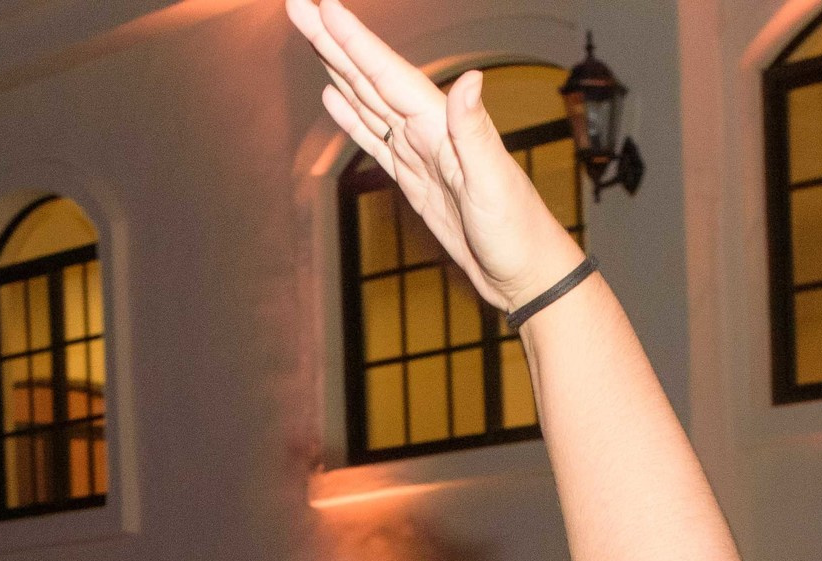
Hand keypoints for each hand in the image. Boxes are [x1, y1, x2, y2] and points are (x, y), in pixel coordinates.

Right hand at [287, 0, 582, 311]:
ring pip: (367, 98)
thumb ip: (475, 132)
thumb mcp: (496, 184)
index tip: (324, 6)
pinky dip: (351, 114)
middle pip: (369, 76)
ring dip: (337, 66)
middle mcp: (427, 130)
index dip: (355, 42)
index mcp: (442, 125)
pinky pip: (374, 137)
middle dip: (333, 40)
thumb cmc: (517, 231)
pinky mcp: (412, 177)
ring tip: (311, 34)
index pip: (388, 74)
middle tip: (297, 5)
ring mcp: (417, 152)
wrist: (524, 272)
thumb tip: (469, 81)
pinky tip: (333, 95)